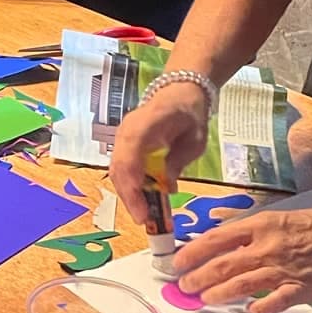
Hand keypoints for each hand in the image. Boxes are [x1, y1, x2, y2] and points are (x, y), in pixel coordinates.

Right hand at [111, 82, 212, 224]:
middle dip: (129, 197)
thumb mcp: (194, 140)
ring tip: (144, 214)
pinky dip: (130, 187)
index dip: (133, 185)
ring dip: (128, 195)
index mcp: (145, 124)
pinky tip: (143, 201)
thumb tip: (166, 187)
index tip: (143, 209)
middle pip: (119, 168)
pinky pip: (121, 169)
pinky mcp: (123, 146)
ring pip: (117, 172)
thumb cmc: (189, 115)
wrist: (180, 92)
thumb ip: (178, 161)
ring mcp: (122, 138)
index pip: (130, 157)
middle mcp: (126, 131)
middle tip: (144, 220)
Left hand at [171, 196, 311, 312]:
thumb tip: (214, 235)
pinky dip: (256, 309)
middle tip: (184, 286)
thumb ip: (245, 229)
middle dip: (198, 277)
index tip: (178, 262)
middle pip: (223, 265)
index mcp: (260, 226)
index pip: (216, 239)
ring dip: (218, 294)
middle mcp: (267, 248)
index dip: (193, 252)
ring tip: (204, 299)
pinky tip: (247, 311)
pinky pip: (271, 303)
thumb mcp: (275, 217)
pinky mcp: (298, 290)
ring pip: (240, 286)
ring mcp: (282, 270)